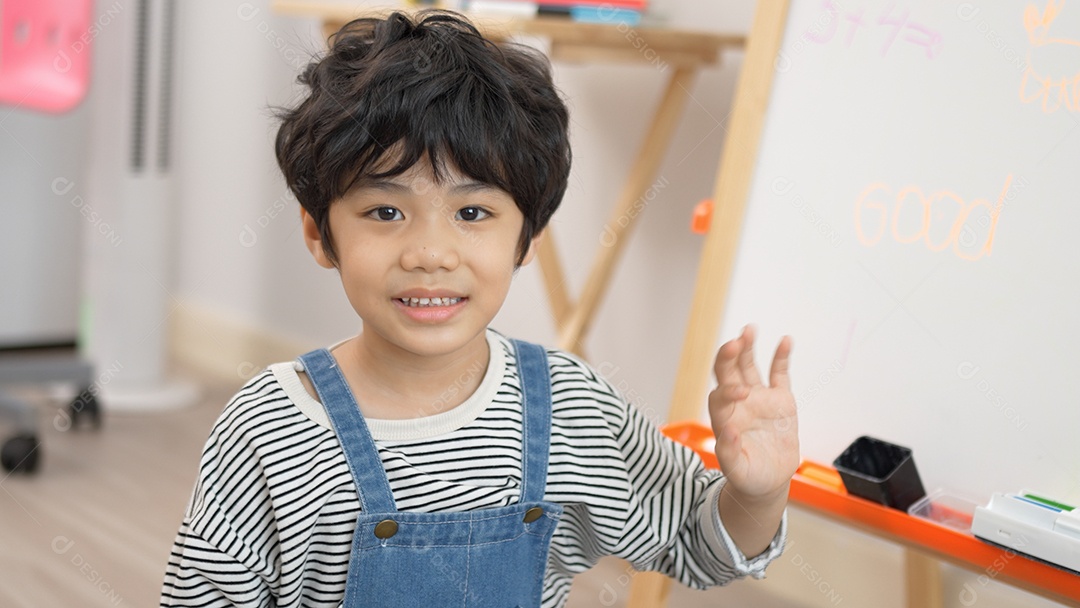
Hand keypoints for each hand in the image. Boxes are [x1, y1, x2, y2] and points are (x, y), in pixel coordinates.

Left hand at [709, 325, 798, 500]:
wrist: (768, 480)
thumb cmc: (748, 476)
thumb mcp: (736, 471)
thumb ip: (728, 453)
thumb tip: (728, 430)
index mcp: (724, 417)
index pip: (720, 395)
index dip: (728, 390)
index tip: (743, 394)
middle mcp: (738, 403)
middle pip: (728, 372)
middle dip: (728, 356)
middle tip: (735, 343)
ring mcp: (759, 398)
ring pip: (748, 366)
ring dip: (747, 347)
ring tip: (749, 329)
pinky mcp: (779, 399)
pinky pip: (779, 373)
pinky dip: (781, 357)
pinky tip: (785, 340)